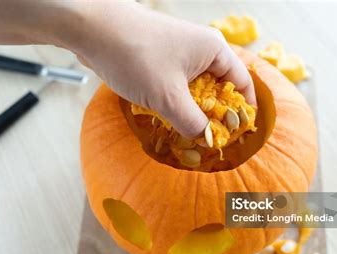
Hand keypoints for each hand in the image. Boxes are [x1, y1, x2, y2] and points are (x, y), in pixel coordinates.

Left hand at [64, 2, 255, 138]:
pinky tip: (170, 120)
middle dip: (216, 114)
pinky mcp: (161, 60)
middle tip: (210, 140)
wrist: (93, 30)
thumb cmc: (136, 56)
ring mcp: (180, 53)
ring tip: (190, 134)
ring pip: (196, 88)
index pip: (242, 83)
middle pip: (220, 87)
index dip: (242, 110)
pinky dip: (177, 103)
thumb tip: (206, 140)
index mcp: (214, 51)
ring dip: (193, 110)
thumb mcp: (168, 97)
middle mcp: (201, 49)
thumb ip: (192, 122)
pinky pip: (177, 86)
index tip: (237, 134)